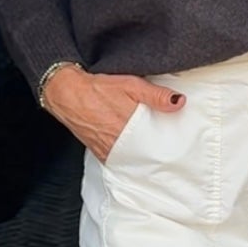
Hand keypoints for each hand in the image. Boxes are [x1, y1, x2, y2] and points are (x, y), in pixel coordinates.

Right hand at [42, 65, 185, 161]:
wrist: (68, 94)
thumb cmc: (99, 89)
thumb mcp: (131, 85)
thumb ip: (155, 95)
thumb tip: (179, 102)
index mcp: (130, 128)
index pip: (156, 145)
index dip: (168, 146)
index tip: (178, 146)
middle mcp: (119, 144)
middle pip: (146, 155)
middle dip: (157, 154)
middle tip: (170, 153)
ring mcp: (109, 151)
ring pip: (133, 160)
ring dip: (144, 158)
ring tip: (155, 155)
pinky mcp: (101, 153)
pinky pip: (119, 161)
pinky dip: (129, 159)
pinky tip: (136, 155)